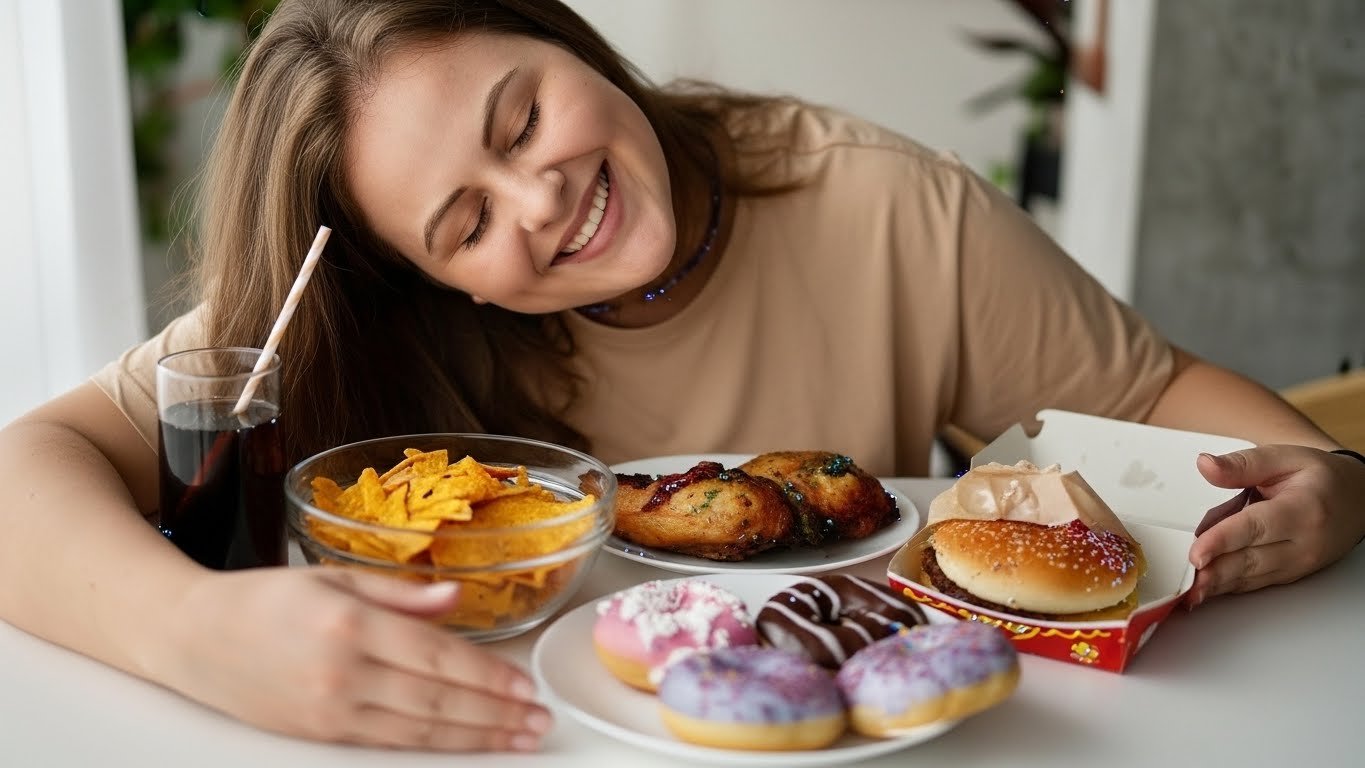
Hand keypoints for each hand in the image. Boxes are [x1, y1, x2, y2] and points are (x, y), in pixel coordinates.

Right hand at [148, 567, 550, 750]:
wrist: (191, 637)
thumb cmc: (263, 600)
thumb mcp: (334, 577)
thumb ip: (401, 592)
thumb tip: (458, 597)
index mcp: (351, 623)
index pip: (438, 656)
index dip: (489, 676)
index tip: (525, 685)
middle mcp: (342, 672)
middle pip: (437, 701)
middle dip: (496, 714)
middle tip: (537, 721)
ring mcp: (330, 710)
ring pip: (419, 732)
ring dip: (475, 737)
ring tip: (516, 738)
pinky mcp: (318, 735)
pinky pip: (387, 744)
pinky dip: (432, 748)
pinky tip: (463, 744)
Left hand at [1186, 445, 1364, 606]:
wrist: (1358, 500)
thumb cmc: (1320, 478)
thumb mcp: (1283, 458)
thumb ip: (1242, 464)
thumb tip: (1205, 464)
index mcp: (1302, 509)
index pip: (1255, 528)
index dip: (1222, 541)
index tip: (1196, 553)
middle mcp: (1303, 543)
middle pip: (1251, 561)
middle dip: (1215, 573)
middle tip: (1185, 581)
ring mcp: (1298, 563)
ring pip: (1252, 577)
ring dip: (1218, 585)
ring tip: (1189, 592)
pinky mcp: (1291, 574)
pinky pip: (1255, 582)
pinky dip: (1229, 586)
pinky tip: (1206, 589)